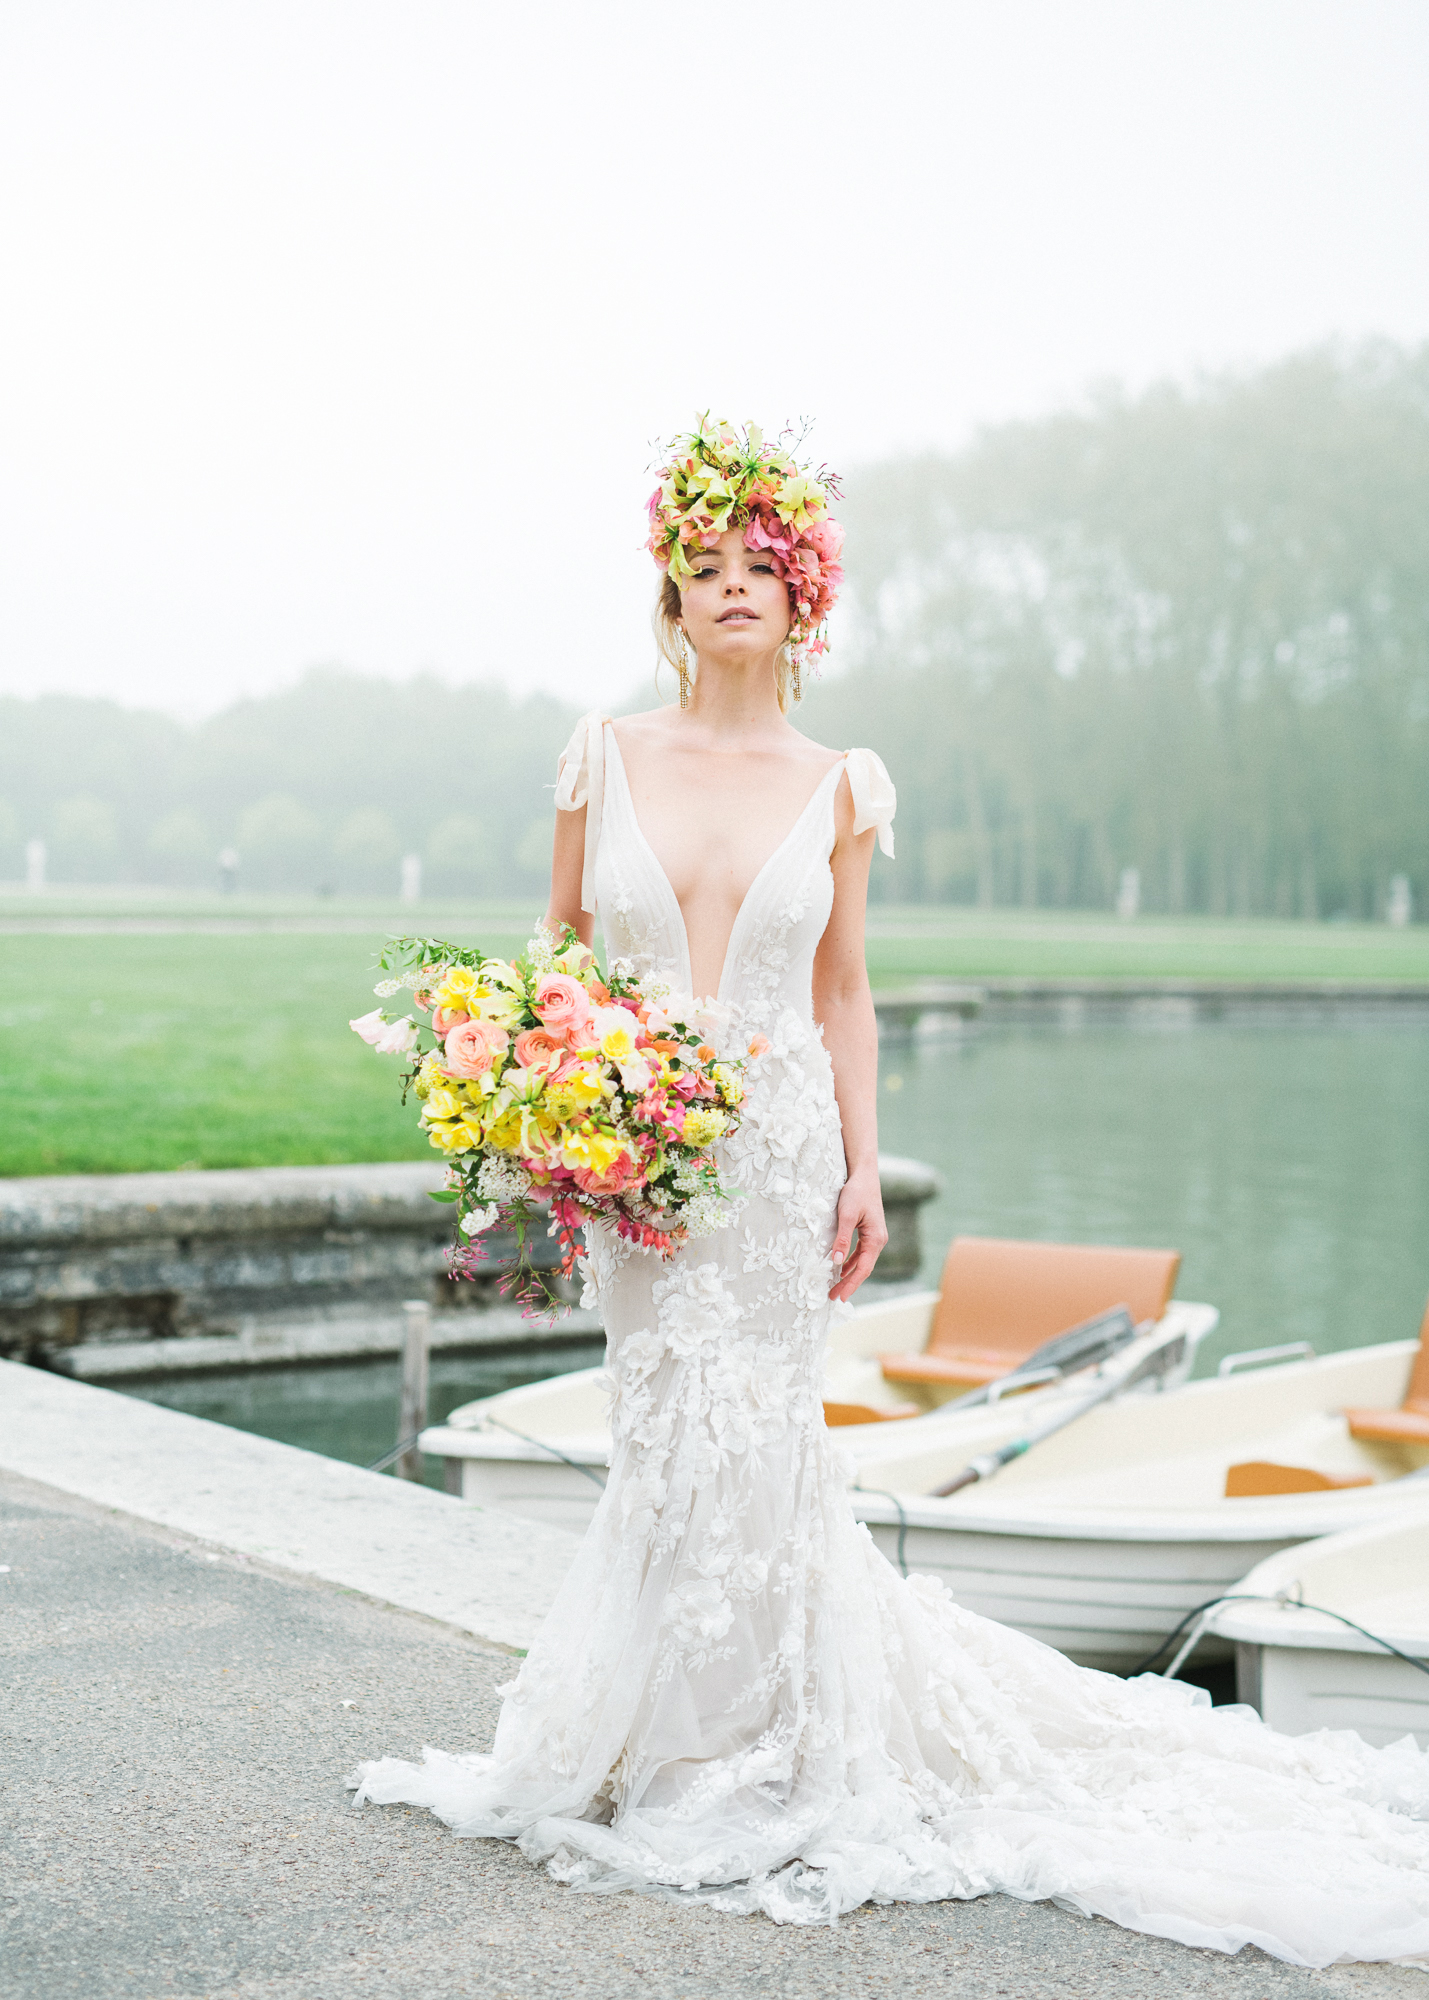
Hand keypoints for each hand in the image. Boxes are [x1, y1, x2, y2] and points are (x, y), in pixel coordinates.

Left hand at [828, 1168, 887, 1302]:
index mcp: (876, 1239)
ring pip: (862, 1262)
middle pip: (864, 1268)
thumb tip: (837, 1261)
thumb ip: (843, 1239)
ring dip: (849, 1275)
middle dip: (849, 1284)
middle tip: (833, 1297)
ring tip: (836, 1287)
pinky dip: (851, 1262)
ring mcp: (875, 1237)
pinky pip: (860, 1253)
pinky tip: (842, 1269)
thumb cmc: (856, 1192)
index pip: (863, 1268)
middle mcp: (878, 1240)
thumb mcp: (847, 1215)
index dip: (851, 1284)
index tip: (840, 1297)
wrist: (864, 1174)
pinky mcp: (869, 1232)